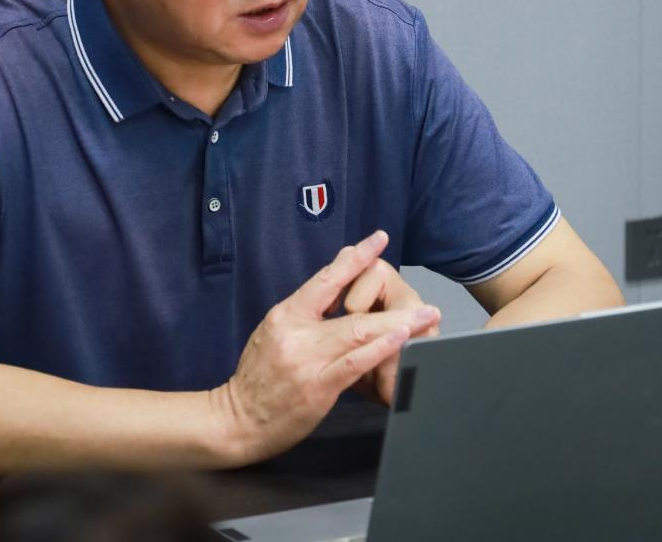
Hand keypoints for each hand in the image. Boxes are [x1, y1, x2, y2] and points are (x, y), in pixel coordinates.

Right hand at [217, 231, 440, 463]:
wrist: (236, 421)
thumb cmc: (258, 377)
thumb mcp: (274, 332)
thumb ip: (305, 312)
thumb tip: (336, 287)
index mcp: (285, 315)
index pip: (326, 279)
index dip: (355, 258)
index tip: (378, 240)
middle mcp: (297, 333)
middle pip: (353, 310)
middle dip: (393, 303)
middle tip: (426, 300)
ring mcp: (308, 360)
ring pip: (360, 333)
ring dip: (399, 325)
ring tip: (425, 318)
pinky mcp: (318, 387)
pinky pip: (355, 363)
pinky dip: (381, 349)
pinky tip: (400, 340)